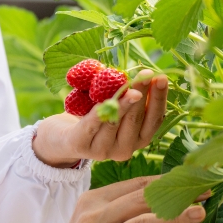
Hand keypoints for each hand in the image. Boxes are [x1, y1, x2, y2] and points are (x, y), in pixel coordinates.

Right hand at [29, 177, 206, 222]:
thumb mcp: (91, 219)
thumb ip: (118, 207)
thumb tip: (159, 198)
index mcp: (94, 200)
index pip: (136, 185)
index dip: (168, 182)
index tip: (193, 182)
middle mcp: (96, 217)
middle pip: (142, 201)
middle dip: (177, 197)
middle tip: (204, 196)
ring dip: (175, 218)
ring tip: (199, 214)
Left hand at [32, 71, 168, 167]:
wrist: (60, 138)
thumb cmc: (93, 117)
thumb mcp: (113, 107)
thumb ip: (126, 96)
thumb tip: (142, 71)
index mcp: (137, 140)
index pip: (154, 120)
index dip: (159, 99)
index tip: (162, 78)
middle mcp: (125, 150)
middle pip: (137, 120)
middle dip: (143, 94)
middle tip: (146, 74)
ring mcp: (103, 151)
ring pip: (115, 123)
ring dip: (123, 102)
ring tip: (128, 83)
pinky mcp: (81, 146)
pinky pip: (91, 125)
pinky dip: (99, 112)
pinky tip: (104, 100)